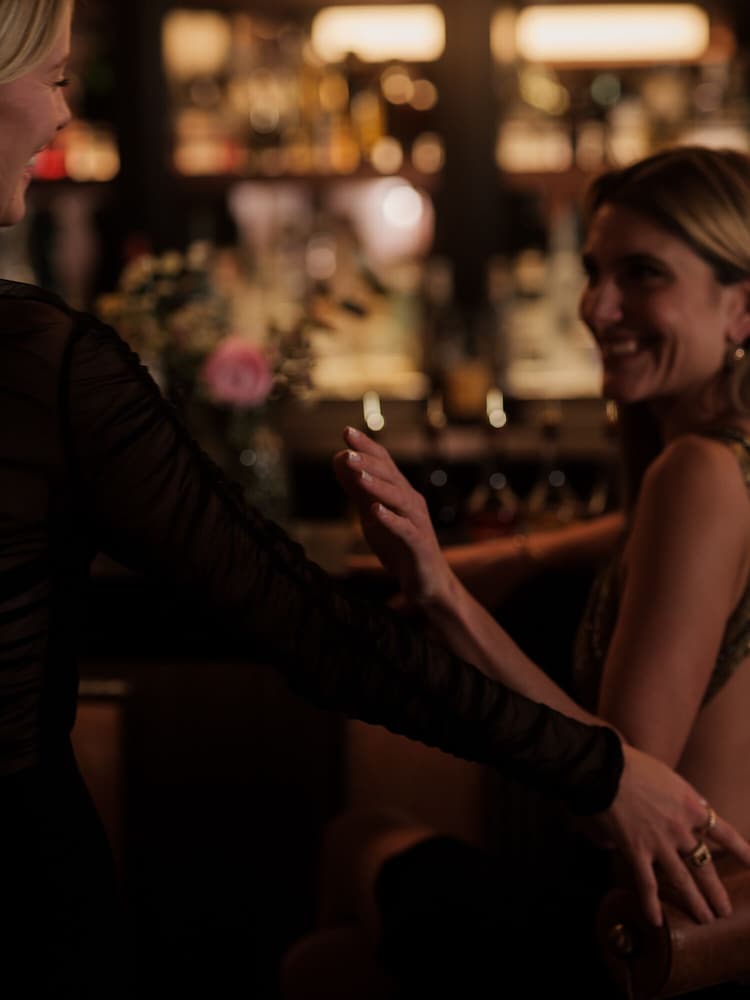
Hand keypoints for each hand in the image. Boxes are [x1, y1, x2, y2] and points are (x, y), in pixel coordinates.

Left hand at [333, 427, 453, 607]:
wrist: (428, 583)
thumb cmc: (400, 546)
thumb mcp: (373, 515)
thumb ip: (358, 490)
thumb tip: (339, 461)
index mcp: (400, 493)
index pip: (384, 463)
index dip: (367, 447)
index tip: (346, 431)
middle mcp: (411, 502)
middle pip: (391, 476)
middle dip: (368, 461)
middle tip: (346, 451)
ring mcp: (417, 523)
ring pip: (398, 499)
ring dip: (377, 486)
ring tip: (358, 474)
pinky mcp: (418, 545)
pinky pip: (404, 529)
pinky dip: (390, 519)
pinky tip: (375, 511)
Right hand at [585, 743, 749, 925]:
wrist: (605, 769)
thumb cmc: (633, 765)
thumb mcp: (668, 776)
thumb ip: (683, 797)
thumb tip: (694, 808)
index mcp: (692, 807)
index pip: (724, 833)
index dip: (741, 850)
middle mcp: (681, 829)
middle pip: (705, 865)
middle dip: (716, 890)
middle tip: (725, 910)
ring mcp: (660, 843)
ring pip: (683, 880)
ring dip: (695, 903)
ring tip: (706, 919)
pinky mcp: (637, 851)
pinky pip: (646, 884)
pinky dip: (651, 904)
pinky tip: (655, 921)